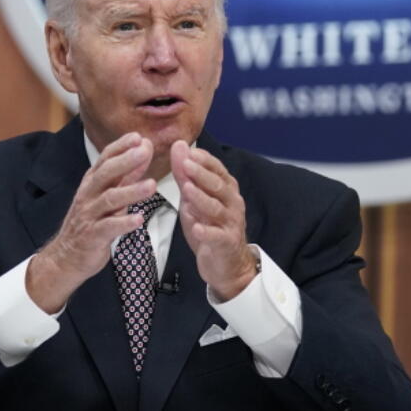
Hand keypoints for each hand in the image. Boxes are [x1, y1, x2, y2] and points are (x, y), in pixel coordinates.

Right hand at [26, 132, 154, 312]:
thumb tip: (143, 154)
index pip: (105, 159)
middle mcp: (89, 195)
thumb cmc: (91, 222)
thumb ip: (125, 177)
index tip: (138, 137)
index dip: (121, 147)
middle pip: (106, 174)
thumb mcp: (107, 196)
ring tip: (152, 185)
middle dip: (126, 161)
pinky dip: (124, 223)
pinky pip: (108, 228)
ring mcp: (89, 215)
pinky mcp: (92, 236)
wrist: (66, 256)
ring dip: (131, 191)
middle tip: (145, 151)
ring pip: (109, 199)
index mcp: (92, 183)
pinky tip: (139, 219)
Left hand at [172, 141, 257, 300]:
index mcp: (226, 190)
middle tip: (186, 163)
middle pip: (218, 186)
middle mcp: (232, 203)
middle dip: (201, 174)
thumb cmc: (210, 227)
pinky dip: (206, 231)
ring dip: (201, 198)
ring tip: (187, 190)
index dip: (203, 160)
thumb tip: (179, 147)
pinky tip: (196, 227)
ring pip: (217, 208)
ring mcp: (230, 223)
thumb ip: (185, 175)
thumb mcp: (193, 200)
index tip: (188, 151)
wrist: (227, 264)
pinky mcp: (226, 243)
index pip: (217, 169)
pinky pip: (217, 236)